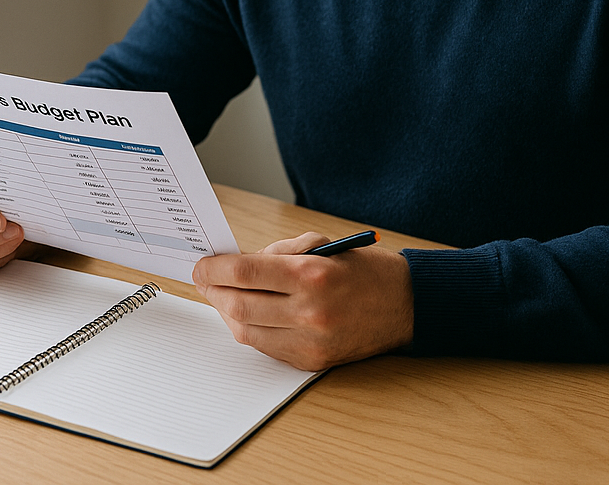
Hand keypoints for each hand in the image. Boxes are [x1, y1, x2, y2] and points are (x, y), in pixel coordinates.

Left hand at [192, 231, 413, 370]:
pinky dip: (250, 330)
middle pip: (239, 305)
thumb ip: (277, 253)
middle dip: (214, 291)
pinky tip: (246, 315)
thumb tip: (236, 264)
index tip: (202, 265)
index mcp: (312, 275)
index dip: (214, 269)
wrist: (406, 306)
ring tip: (222, 296)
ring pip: (246, 331)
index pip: (244, 273)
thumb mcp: (321, 246)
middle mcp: (310, 312)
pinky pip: (266, 348)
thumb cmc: (364, 270)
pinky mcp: (312, 361)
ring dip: (227, 313)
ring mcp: (311, 341)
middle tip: (205, 279)